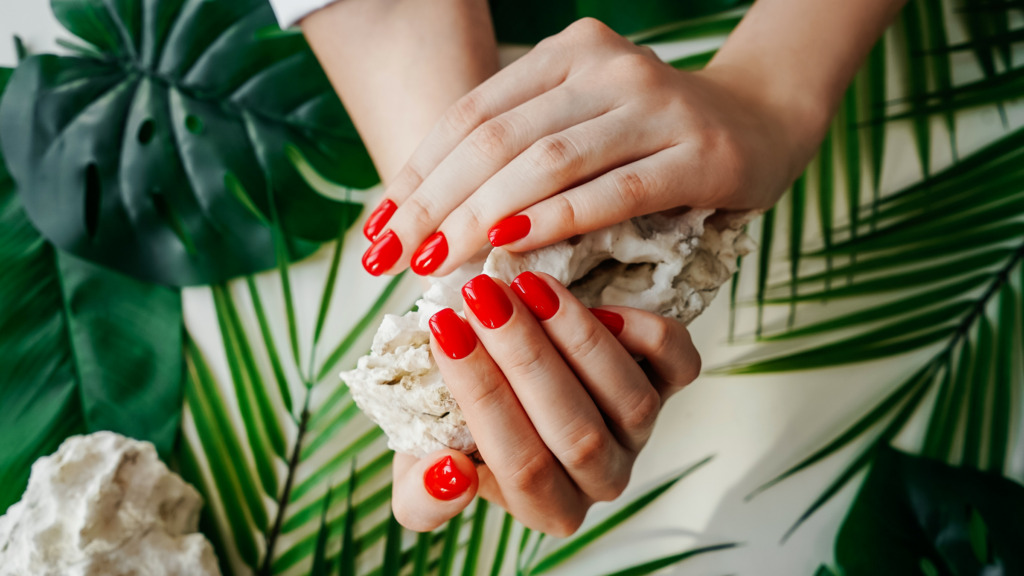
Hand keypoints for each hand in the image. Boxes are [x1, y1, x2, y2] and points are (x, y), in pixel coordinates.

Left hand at [360, 17, 820, 277]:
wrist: (765, 122)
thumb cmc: (654, 138)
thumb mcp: (580, 124)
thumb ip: (519, 150)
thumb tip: (429, 217)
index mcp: (566, 53)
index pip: (469, 115)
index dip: (415, 174)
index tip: (376, 231)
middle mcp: (607, 67)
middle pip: (496, 139)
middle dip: (432, 203)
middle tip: (390, 259)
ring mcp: (656, 105)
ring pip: (547, 163)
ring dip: (480, 217)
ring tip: (436, 264)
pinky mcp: (700, 153)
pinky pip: (614, 191)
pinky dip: (556, 221)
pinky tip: (511, 251)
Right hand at [389, 272, 700, 535]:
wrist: (503, 379)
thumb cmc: (459, 427)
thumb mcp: (419, 465)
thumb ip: (423, 495)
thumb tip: (450, 473)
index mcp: (546, 507)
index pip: (522, 466)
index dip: (482, 396)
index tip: (444, 331)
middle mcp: (601, 477)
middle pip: (577, 432)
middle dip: (524, 357)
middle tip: (482, 295)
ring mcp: (639, 432)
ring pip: (629, 400)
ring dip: (577, 336)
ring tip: (527, 286)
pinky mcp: (668, 385)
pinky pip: (678, 366)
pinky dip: (647, 334)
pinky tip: (600, 304)